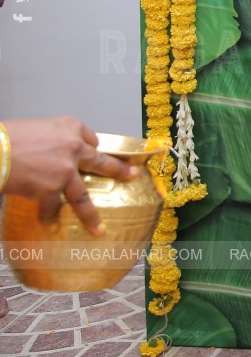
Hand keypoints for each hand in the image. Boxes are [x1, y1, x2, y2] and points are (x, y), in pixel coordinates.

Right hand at [3, 117, 141, 235]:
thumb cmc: (7, 136)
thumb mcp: (35, 128)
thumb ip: (50, 141)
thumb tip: (48, 154)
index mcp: (69, 127)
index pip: (89, 138)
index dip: (90, 147)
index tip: (94, 151)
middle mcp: (73, 147)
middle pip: (100, 162)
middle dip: (118, 170)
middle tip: (132, 175)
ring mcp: (66, 170)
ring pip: (82, 196)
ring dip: (90, 216)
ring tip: (98, 229)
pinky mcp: (52, 188)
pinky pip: (51, 208)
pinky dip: (49, 219)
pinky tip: (51, 227)